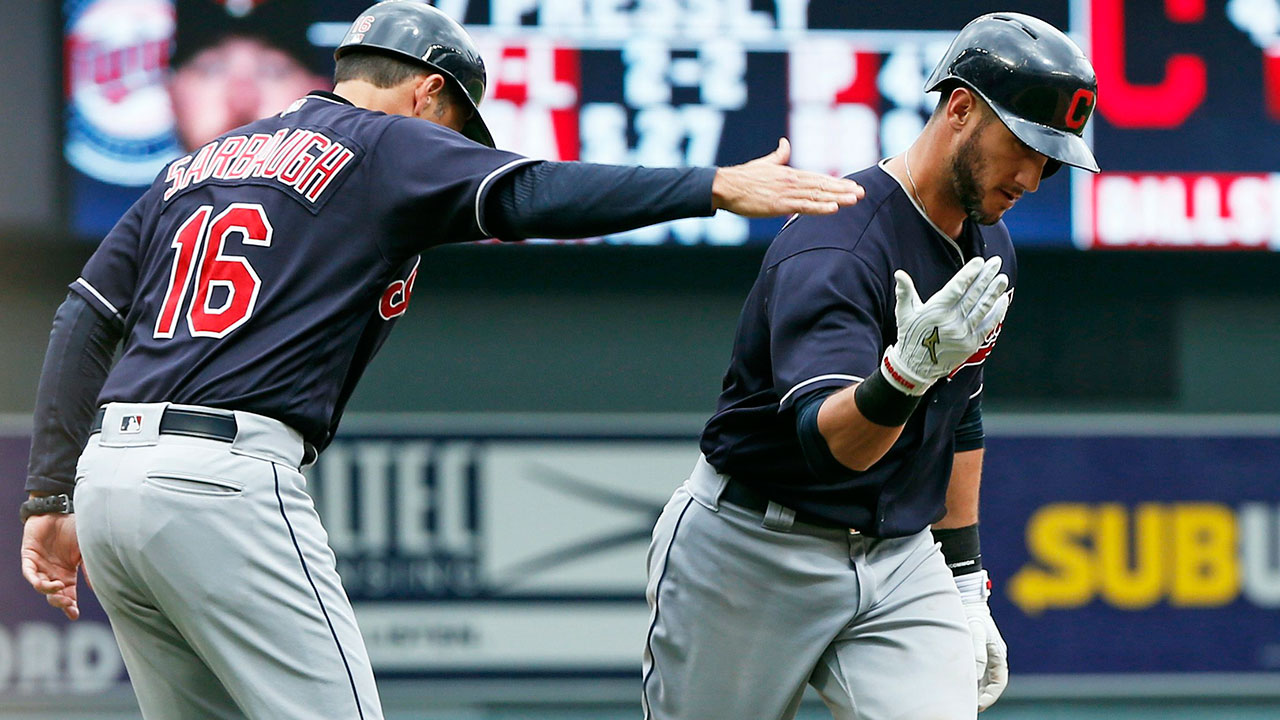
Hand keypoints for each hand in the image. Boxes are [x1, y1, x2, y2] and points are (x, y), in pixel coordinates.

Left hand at [21, 512, 82, 619]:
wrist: (60, 510)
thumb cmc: (74, 528)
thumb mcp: (86, 549)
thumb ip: (90, 567)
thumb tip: (100, 587)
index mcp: (67, 574)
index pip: (68, 595)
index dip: (70, 606)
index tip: (74, 615)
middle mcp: (53, 573)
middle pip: (54, 595)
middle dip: (60, 602)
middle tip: (68, 604)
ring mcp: (40, 566)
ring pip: (41, 586)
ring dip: (49, 591)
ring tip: (59, 587)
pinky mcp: (29, 557)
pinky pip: (29, 573)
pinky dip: (36, 580)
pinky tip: (45, 582)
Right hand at [711, 138, 864, 216]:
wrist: (726, 186)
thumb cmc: (743, 177)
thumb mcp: (764, 163)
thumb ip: (778, 155)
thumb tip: (785, 142)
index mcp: (790, 173)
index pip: (819, 178)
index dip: (837, 182)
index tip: (853, 185)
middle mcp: (792, 181)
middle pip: (823, 186)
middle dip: (844, 189)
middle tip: (862, 193)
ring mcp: (787, 193)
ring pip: (818, 195)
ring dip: (838, 198)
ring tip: (855, 200)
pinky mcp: (779, 205)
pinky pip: (804, 207)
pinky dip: (820, 207)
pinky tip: (834, 208)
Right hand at [880, 256, 1009, 394]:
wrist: (915, 368)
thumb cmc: (910, 336)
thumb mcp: (904, 313)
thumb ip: (904, 292)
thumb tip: (899, 274)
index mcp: (936, 310)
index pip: (957, 287)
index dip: (969, 273)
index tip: (980, 261)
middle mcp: (952, 321)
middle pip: (973, 295)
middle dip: (986, 277)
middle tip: (996, 262)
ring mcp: (963, 333)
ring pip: (983, 308)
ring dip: (994, 292)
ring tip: (1002, 278)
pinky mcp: (971, 344)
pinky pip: (988, 325)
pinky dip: (997, 312)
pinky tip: (1002, 300)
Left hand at [958, 570, 1007, 711]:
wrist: (966, 597)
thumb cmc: (971, 614)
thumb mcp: (975, 632)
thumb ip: (977, 653)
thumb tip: (976, 676)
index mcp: (998, 654)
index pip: (998, 682)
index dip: (990, 696)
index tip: (978, 705)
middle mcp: (993, 655)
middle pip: (990, 683)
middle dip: (981, 696)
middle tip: (968, 707)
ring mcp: (985, 652)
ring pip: (982, 677)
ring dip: (974, 689)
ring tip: (962, 699)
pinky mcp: (975, 649)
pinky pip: (974, 669)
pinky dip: (968, 678)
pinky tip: (957, 683)